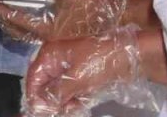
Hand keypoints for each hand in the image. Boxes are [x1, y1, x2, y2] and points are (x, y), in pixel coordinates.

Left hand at [0, 0, 126, 41]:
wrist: (121, 19)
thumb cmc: (95, 7)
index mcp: (44, 28)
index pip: (12, 18)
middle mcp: (46, 35)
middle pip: (14, 28)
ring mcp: (53, 35)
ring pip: (23, 30)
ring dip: (9, 17)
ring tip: (1, 2)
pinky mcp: (61, 31)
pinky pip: (34, 27)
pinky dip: (23, 18)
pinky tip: (24, 6)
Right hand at [23, 27, 155, 116]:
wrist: (133, 56)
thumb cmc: (100, 61)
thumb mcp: (77, 78)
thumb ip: (57, 93)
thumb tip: (41, 106)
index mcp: (51, 54)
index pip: (34, 77)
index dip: (33, 95)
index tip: (37, 110)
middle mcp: (57, 60)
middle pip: (45, 84)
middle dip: (49, 100)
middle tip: (54, 113)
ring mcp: (71, 69)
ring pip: (59, 90)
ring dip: (62, 102)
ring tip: (68, 111)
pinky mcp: (84, 76)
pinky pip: (72, 91)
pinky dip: (74, 100)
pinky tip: (77, 107)